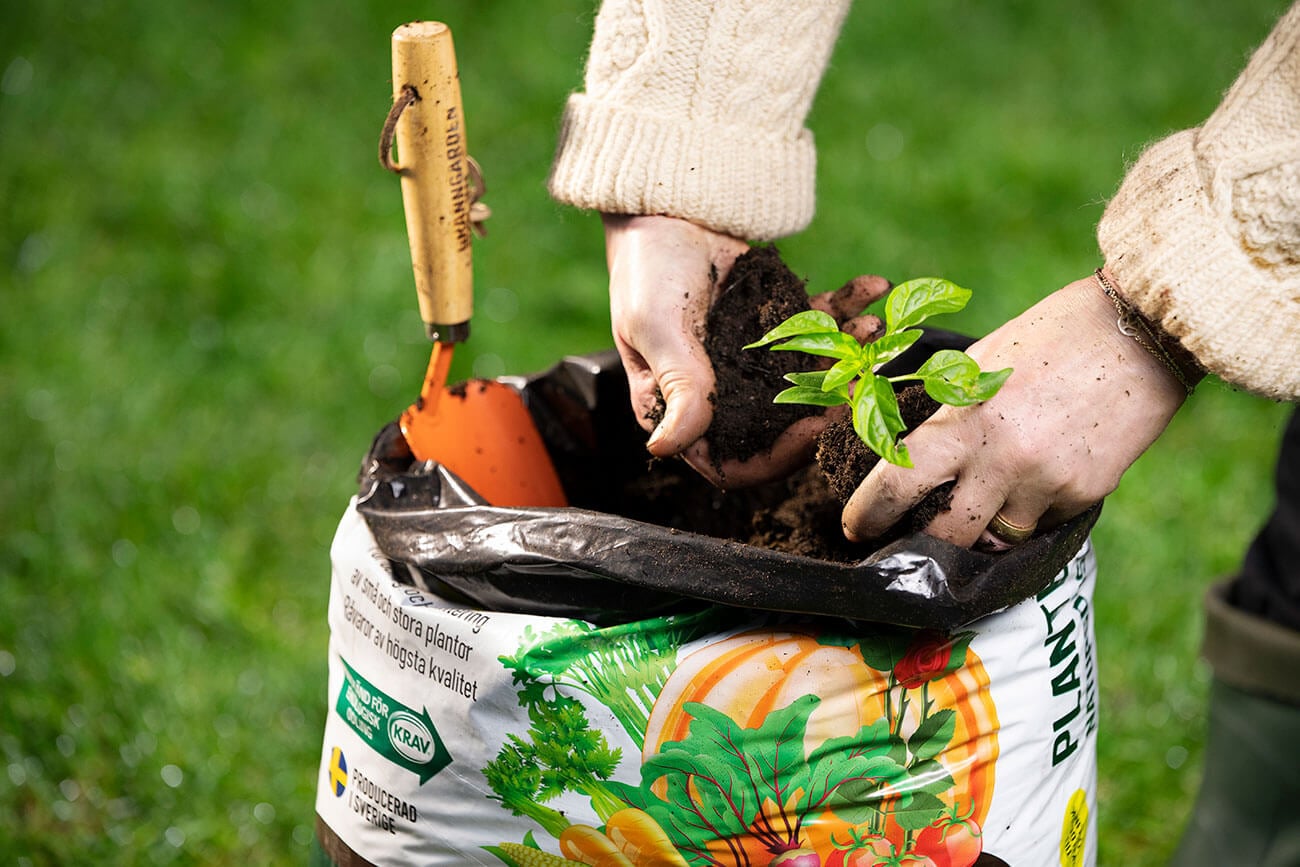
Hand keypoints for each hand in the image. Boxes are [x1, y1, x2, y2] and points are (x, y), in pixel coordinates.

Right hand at [603, 213, 887, 486]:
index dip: (778, 455)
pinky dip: (849, 310)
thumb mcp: (655, 328)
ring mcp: (756, 360)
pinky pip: (820, 327)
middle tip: (865, 382)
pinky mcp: (779, 323)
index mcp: (682, 409)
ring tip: (873, 328)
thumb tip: (667, 449)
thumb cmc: (646, 269)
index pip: (734, 461)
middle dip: (830, 405)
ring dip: (849, 354)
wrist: (668, 204)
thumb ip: (677, 385)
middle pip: (785, 424)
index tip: (816, 427)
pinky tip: (872, 288)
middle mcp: (723, 394)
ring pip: (812, 374)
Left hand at [841, 271, 1188, 547]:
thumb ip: (946, 407)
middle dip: (924, 541)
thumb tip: (905, 442)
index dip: (869, 514)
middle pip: (944, 533)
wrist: (1143, 330)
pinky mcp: (1086, 495)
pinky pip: (1043, 523)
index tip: (856, 527)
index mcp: (964, 418)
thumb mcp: (982, 360)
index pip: (896, 482)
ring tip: (982, 508)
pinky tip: (1041, 478)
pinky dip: (1032, 512)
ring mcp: (1046, 483)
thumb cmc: (1052, 334)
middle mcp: (1001, 459)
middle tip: (912, 541)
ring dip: (983, 531)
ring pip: (997, 539)